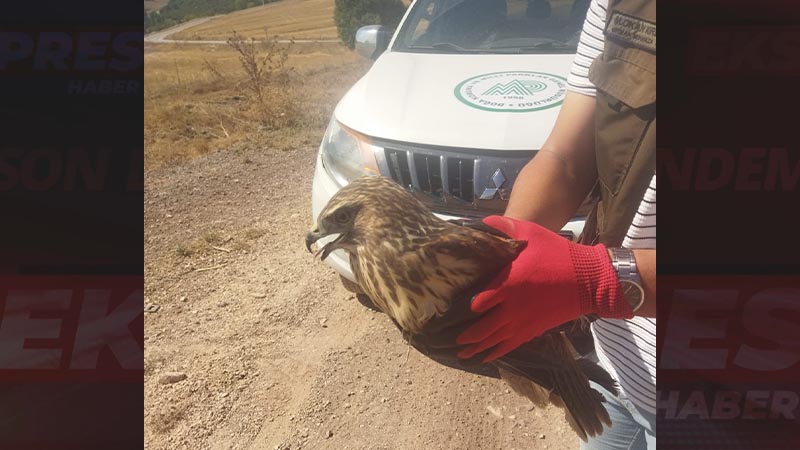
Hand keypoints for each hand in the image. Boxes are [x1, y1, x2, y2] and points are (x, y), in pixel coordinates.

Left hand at [456, 215, 632, 361]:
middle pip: (482, 327)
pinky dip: (496, 352)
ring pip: (494, 340)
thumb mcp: (530, 233)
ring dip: (476, 347)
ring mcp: (523, 322)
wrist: (588, 279)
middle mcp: (512, 307)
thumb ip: (504, 227)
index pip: (479, 301)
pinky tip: (486, 357)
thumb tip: (483, 221)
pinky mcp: (533, 330)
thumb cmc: (557, 253)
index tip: (453, 308)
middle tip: (451, 338)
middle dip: (466, 335)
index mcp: (508, 284)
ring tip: (461, 354)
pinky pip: (510, 345)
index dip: (466, 306)